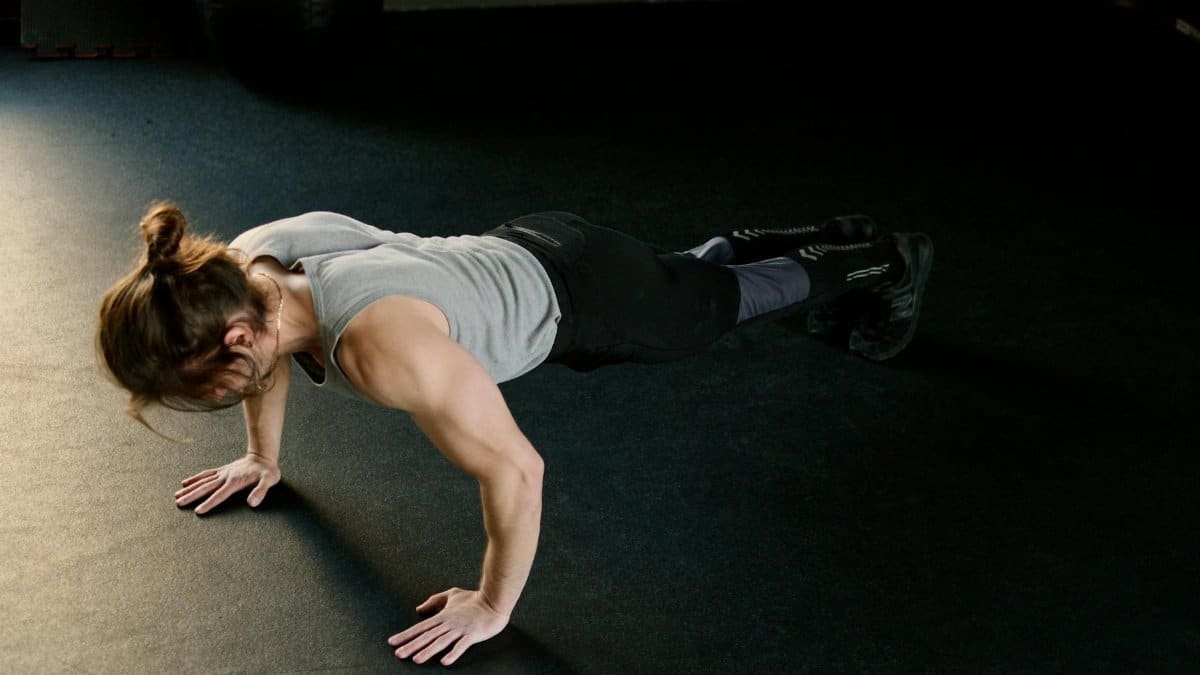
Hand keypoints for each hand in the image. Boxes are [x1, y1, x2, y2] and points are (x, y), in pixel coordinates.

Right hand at [174, 452, 279, 514]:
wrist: (263, 456)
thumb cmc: (267, 471)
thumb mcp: (269, 480)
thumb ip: (261, 491)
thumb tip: (252, 503)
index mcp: (235, 482)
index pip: (220, 495)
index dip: (209, 503)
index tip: (198, 511)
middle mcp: (226, 477)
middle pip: (206, 488)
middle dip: (192, 496)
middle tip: (178, 503)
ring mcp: (222, 473)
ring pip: (202, 481)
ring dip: (189, 488)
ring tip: (176, 495)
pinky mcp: (222, 470)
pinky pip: (206, 474)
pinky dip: (195, 478)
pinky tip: (186, 482)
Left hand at [388, 587, 509, 665]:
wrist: (494, 600)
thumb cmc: (474, 598)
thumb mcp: (451, 595)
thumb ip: (434, 601)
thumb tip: (418, 608)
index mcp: (443, 616)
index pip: (421, 627)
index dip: (406, 635)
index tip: (393, 642)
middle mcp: (449, 623)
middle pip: (427, 636)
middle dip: (412, 646)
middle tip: (398, 654)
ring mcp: (460, 629)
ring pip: (441, 642)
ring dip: (428, 651)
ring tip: (416, 660)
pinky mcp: (472, 635)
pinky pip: (461, 646)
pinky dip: (453, 653)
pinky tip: (444, 661)